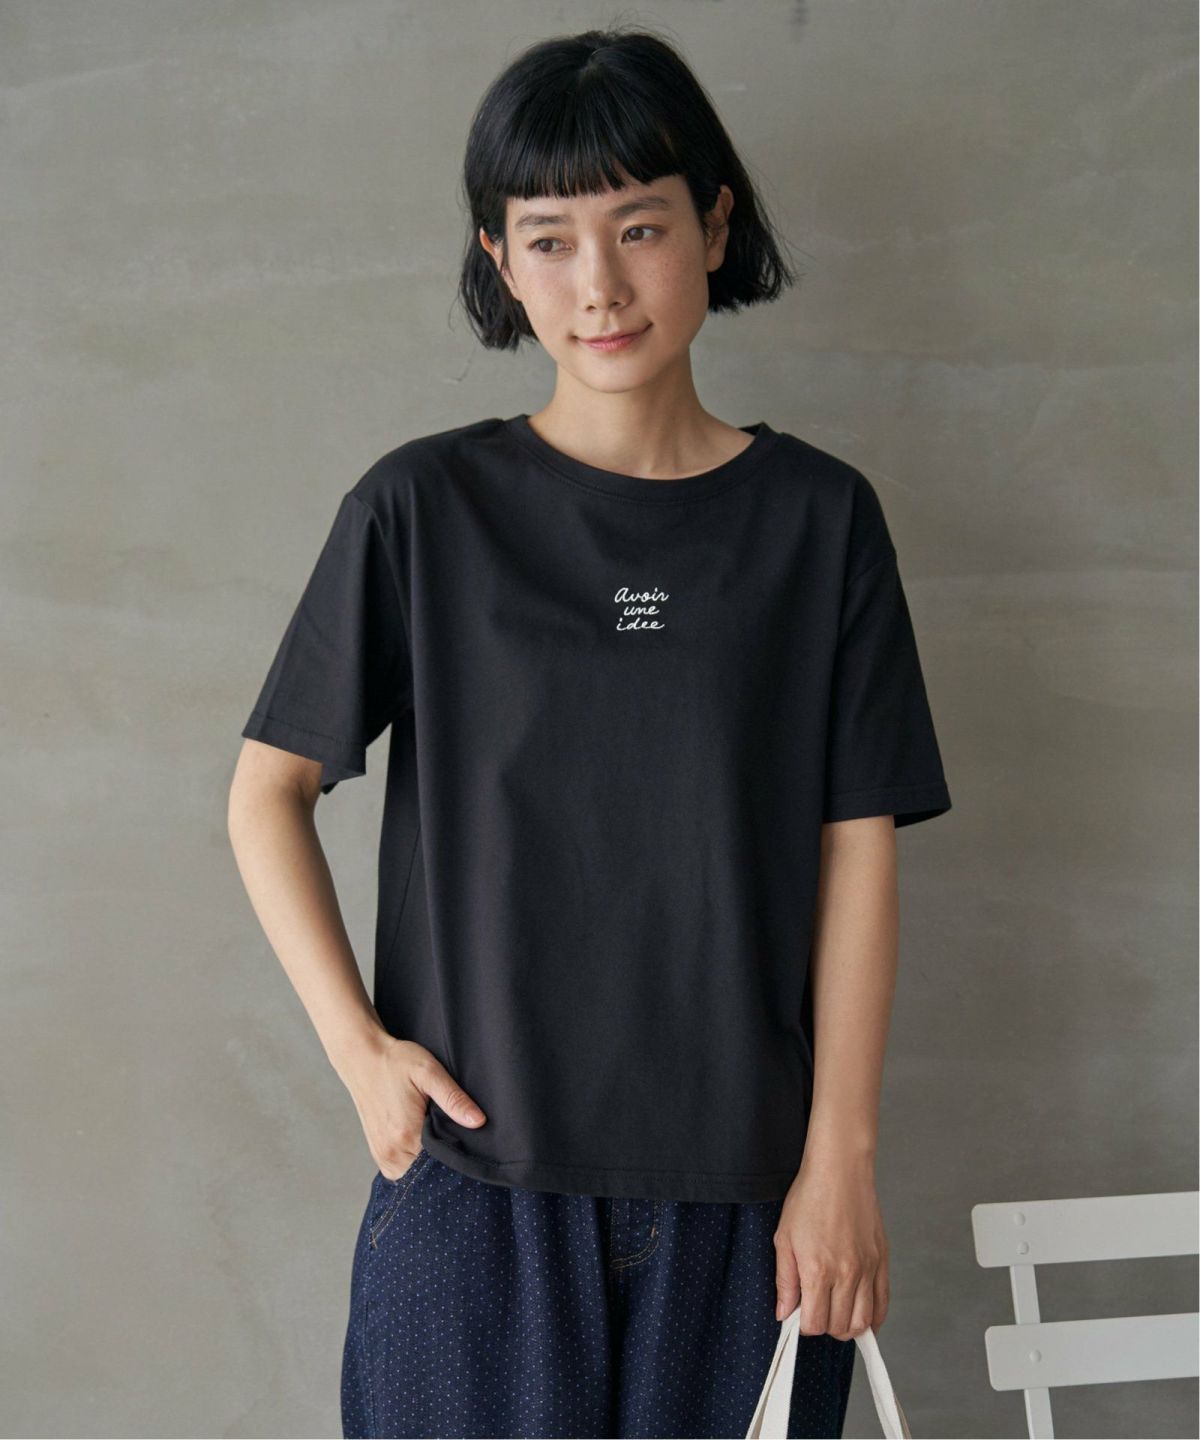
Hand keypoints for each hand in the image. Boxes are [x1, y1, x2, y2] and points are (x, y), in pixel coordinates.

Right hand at [339, 1034, 486, 1179]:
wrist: (362, 1057)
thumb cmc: (395, 1062)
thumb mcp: (429, 1072)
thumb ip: (454, 1099)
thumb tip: (478, 1121)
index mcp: (406, 1135)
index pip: (441, 1164)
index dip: (457, 1157)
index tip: (465, 1143)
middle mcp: (391, 1151)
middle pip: (426, 1173)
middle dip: (442, 1162)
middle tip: (450, 1136)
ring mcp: (381, 1154)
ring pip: (412, 1175)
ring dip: (425, 1164)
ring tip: (436, 1139)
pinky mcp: (377, 1151)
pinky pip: (398, 1171)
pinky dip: (412, 1163)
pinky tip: (421, 1145)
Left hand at [773, 1150, 888, 1338]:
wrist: (840, 1171)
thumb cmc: (808, 1199)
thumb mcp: (784, 1238)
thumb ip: (785, 1281)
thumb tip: (784, 1313)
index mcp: (817, 1270)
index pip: (814, 1324)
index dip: (804, 1326)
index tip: (799, 1314)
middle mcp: (846, 1274)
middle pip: (839, 1327)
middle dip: (824, 1327)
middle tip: (816, 1311)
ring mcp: (867, 1269)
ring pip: (863, 1322)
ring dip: (848, 1327)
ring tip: (835, 1314)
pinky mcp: (881, 1261)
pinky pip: (883, 1304)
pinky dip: (874, 1319)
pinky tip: (861, 1317)